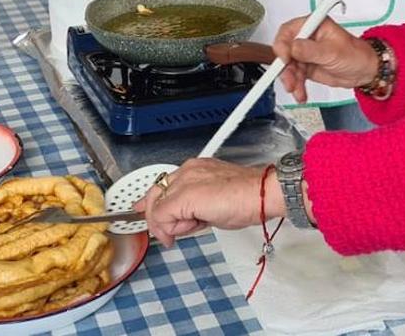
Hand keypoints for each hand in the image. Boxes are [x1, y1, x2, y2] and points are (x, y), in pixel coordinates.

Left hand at [133, 158, 276, 247]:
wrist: (260, 194)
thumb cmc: (247, 199)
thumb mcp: (213, 204)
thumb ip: (194, 209)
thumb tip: (181, 223)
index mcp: (194, 169)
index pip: (164, 186)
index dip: (153, 204)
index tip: (144, 213)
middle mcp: (186, 171)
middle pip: (155, 195)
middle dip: (160, 219)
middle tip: (172, 235)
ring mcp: (184, 182)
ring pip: (157, 207)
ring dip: (171, 225)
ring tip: (197, 224)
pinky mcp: (183, 196)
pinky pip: (162, 216)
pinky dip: (170, 228)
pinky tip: (190, 227)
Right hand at [272, 17, 379, 103]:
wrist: (365, 71)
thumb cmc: (355, 54)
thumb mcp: (332, 52)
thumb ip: (310, 50)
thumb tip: (292, 47)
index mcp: (313, 25)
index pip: (287, 31)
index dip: (282, 45)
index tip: (284, 59)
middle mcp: (306, 37)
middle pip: (285, 51)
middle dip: (285, 68)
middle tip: (289, 81)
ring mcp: (305, 53)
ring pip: (288, 66)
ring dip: (290, 80)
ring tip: (297, 90)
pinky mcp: (306, 67)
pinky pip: (295, 76)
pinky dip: (296, 86)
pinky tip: (300, 94)